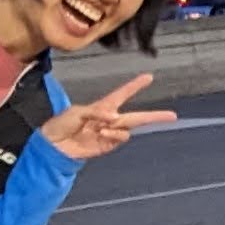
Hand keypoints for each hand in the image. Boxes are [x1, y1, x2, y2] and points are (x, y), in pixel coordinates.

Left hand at [40, 72, 178, 160]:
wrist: (52, 146)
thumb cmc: (60, 124)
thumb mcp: (77, 112)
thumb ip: (97, 112)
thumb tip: (115, 118)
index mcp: (102, 107)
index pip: (122, 94)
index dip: (135, 86)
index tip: (149, 77)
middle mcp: (109, 120)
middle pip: (137, 117)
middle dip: (155, 116)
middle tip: (173, 116)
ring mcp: (108, 134)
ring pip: (128, 129)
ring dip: (119, 128)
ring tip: (104, 129)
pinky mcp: (106, 147)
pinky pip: (119, 139)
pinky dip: (115, 136)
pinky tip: (103, 133)